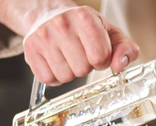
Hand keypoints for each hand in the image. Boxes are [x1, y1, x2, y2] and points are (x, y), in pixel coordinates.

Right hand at [0, 0, 139, 84]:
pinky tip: (55, 61)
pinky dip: (55, 76)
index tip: (96, 54)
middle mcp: (62, 24)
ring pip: (65, 76)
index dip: (101, 60)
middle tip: (80, 54)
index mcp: (85, 18)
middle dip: (85, 67)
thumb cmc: (83, 28)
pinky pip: (48, 79)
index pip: (100, 57)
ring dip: (70, 72)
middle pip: (82, 69)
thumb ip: (126, 49)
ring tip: (68, 57)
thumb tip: (120, 65)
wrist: (48, 15)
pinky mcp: (30, 49)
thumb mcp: (110, 33)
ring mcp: (43, 36)